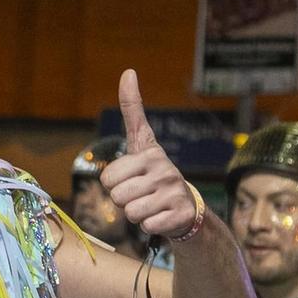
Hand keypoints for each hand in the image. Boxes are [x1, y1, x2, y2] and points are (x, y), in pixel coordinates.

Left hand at [98, 71, 200, 239]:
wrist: (186, 209)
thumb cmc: (155, 175)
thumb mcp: (143, 143)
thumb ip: (133, 111)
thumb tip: (129, 71)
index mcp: (150, 152)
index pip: (111, 171)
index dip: (112, 178)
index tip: (129, 145)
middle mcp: (163, 167)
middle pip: (116, 194)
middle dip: (122, 199)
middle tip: (139, 194)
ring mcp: (173, 191)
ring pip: (130, 211)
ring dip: (135, 214)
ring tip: (150, 204)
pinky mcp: (179, 213)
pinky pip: (146, 226)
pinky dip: (149, 226)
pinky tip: (161, 216)